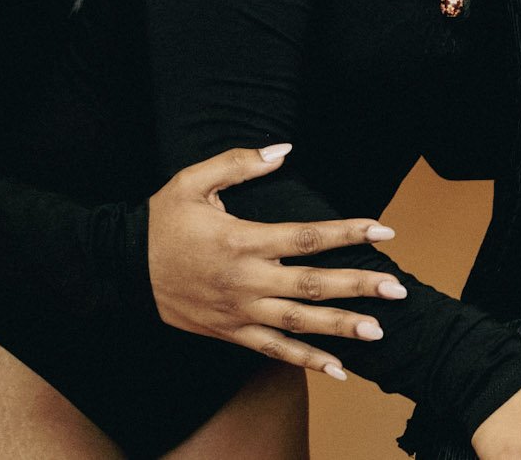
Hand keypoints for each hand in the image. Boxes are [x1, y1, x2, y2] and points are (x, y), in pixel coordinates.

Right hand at [149, 143, 408, 377]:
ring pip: (298, 325)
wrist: (121, 267)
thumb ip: (239, 163)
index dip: (348, 233)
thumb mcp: (192, 181)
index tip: (384, 230)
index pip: (306, 238)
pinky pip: (273, 351)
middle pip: (312, 285)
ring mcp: (239, 311)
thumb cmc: (162, 221)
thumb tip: (283, 149)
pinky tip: (338, 370)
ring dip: (340, 329)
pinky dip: (306, 362)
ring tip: (379, 332)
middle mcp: (246, 281)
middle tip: (398, 289)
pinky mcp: (230, 332)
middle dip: (358, 286)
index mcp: (242, 241)